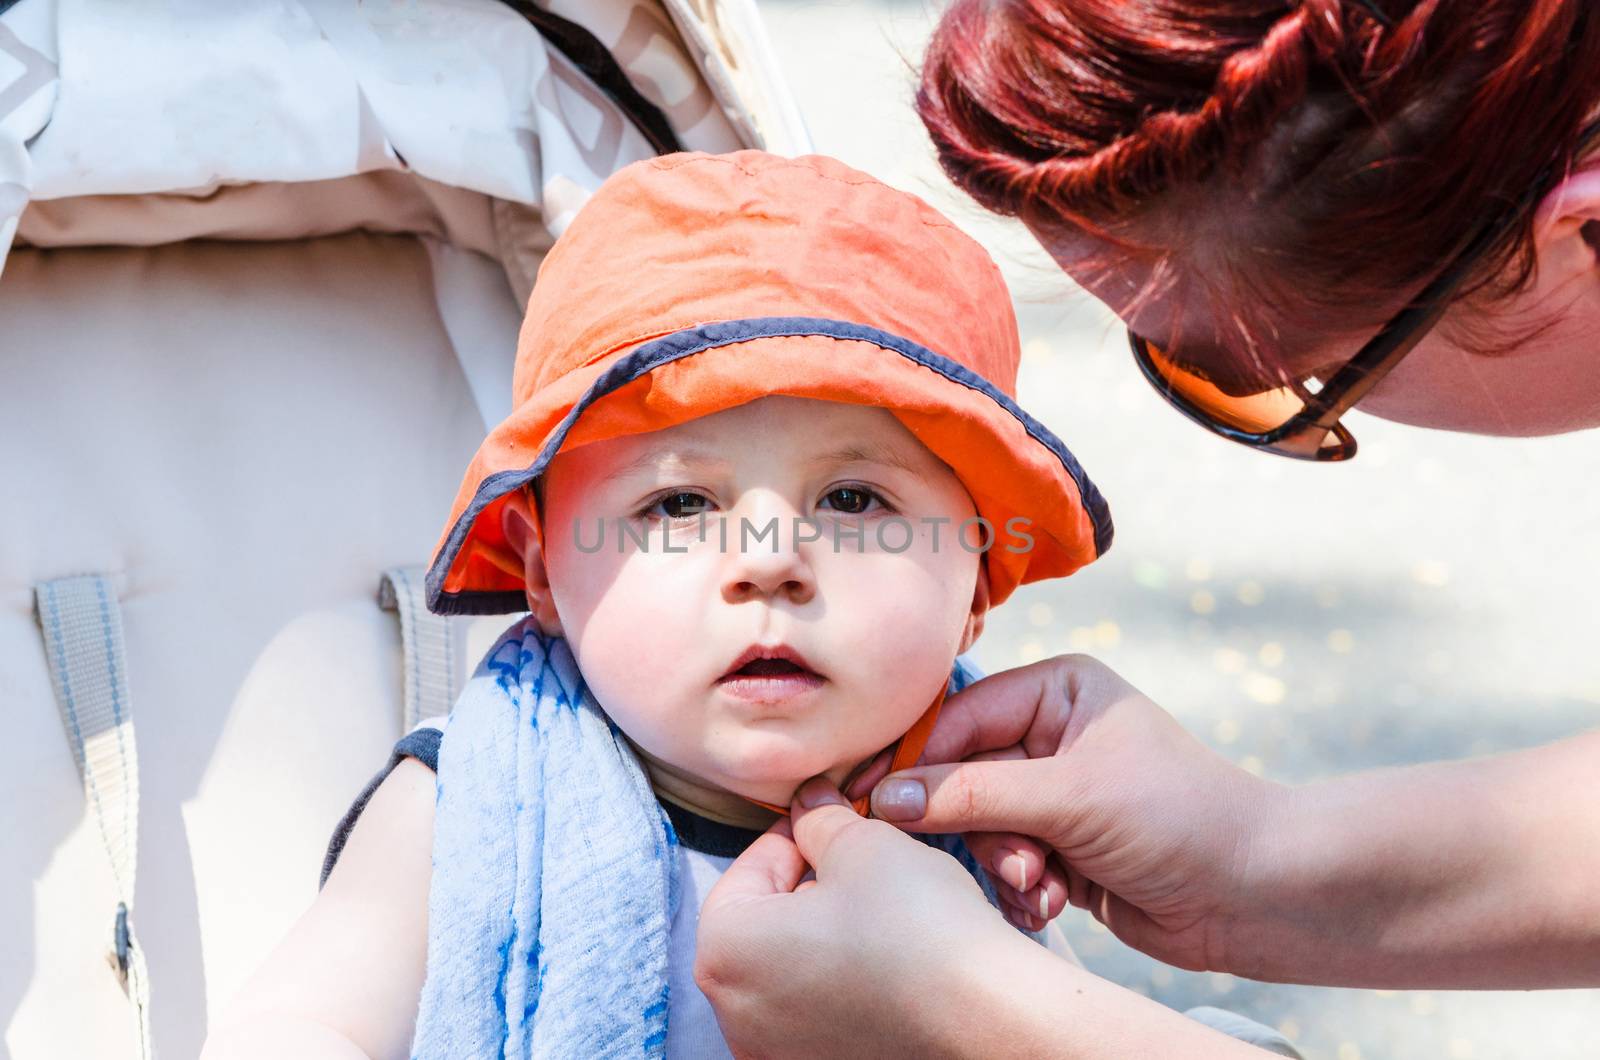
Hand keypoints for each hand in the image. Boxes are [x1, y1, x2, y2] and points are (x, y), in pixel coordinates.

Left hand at [694, 780, 1028, 1058]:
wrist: (990, 1017)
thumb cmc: (920, 928)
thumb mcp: (863, 845)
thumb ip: (819, 820)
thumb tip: (808, 804)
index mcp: (724, 952)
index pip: (748, 872)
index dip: (794, 835)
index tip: (827, 821)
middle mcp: (736, 1014)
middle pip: (763, 926)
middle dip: (807, 887)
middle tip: (856, 864)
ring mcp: (776, 1052)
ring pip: (790, 971)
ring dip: (824, 935)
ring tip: (878, 912)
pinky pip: (818, 1014)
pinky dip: (842, 983)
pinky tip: (888, 964)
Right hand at [867, 654, 1276, 974]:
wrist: (1253, 893)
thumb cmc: (1177, 817)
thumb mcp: (1070, 796)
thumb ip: (972, 796)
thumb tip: (886, 798)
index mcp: (1057, 691)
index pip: (959, 716)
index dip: (918, 760)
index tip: (877, 799)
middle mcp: (1052, 735)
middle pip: (962, 777)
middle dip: (980, 830)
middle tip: (1014, 862)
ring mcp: (1055, 794)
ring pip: (980, 829)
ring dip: (1005, 866)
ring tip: (1042, 888)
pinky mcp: (1061, 847)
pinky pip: (1006, 864)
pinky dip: (1022, 889)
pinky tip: (1052, 904)